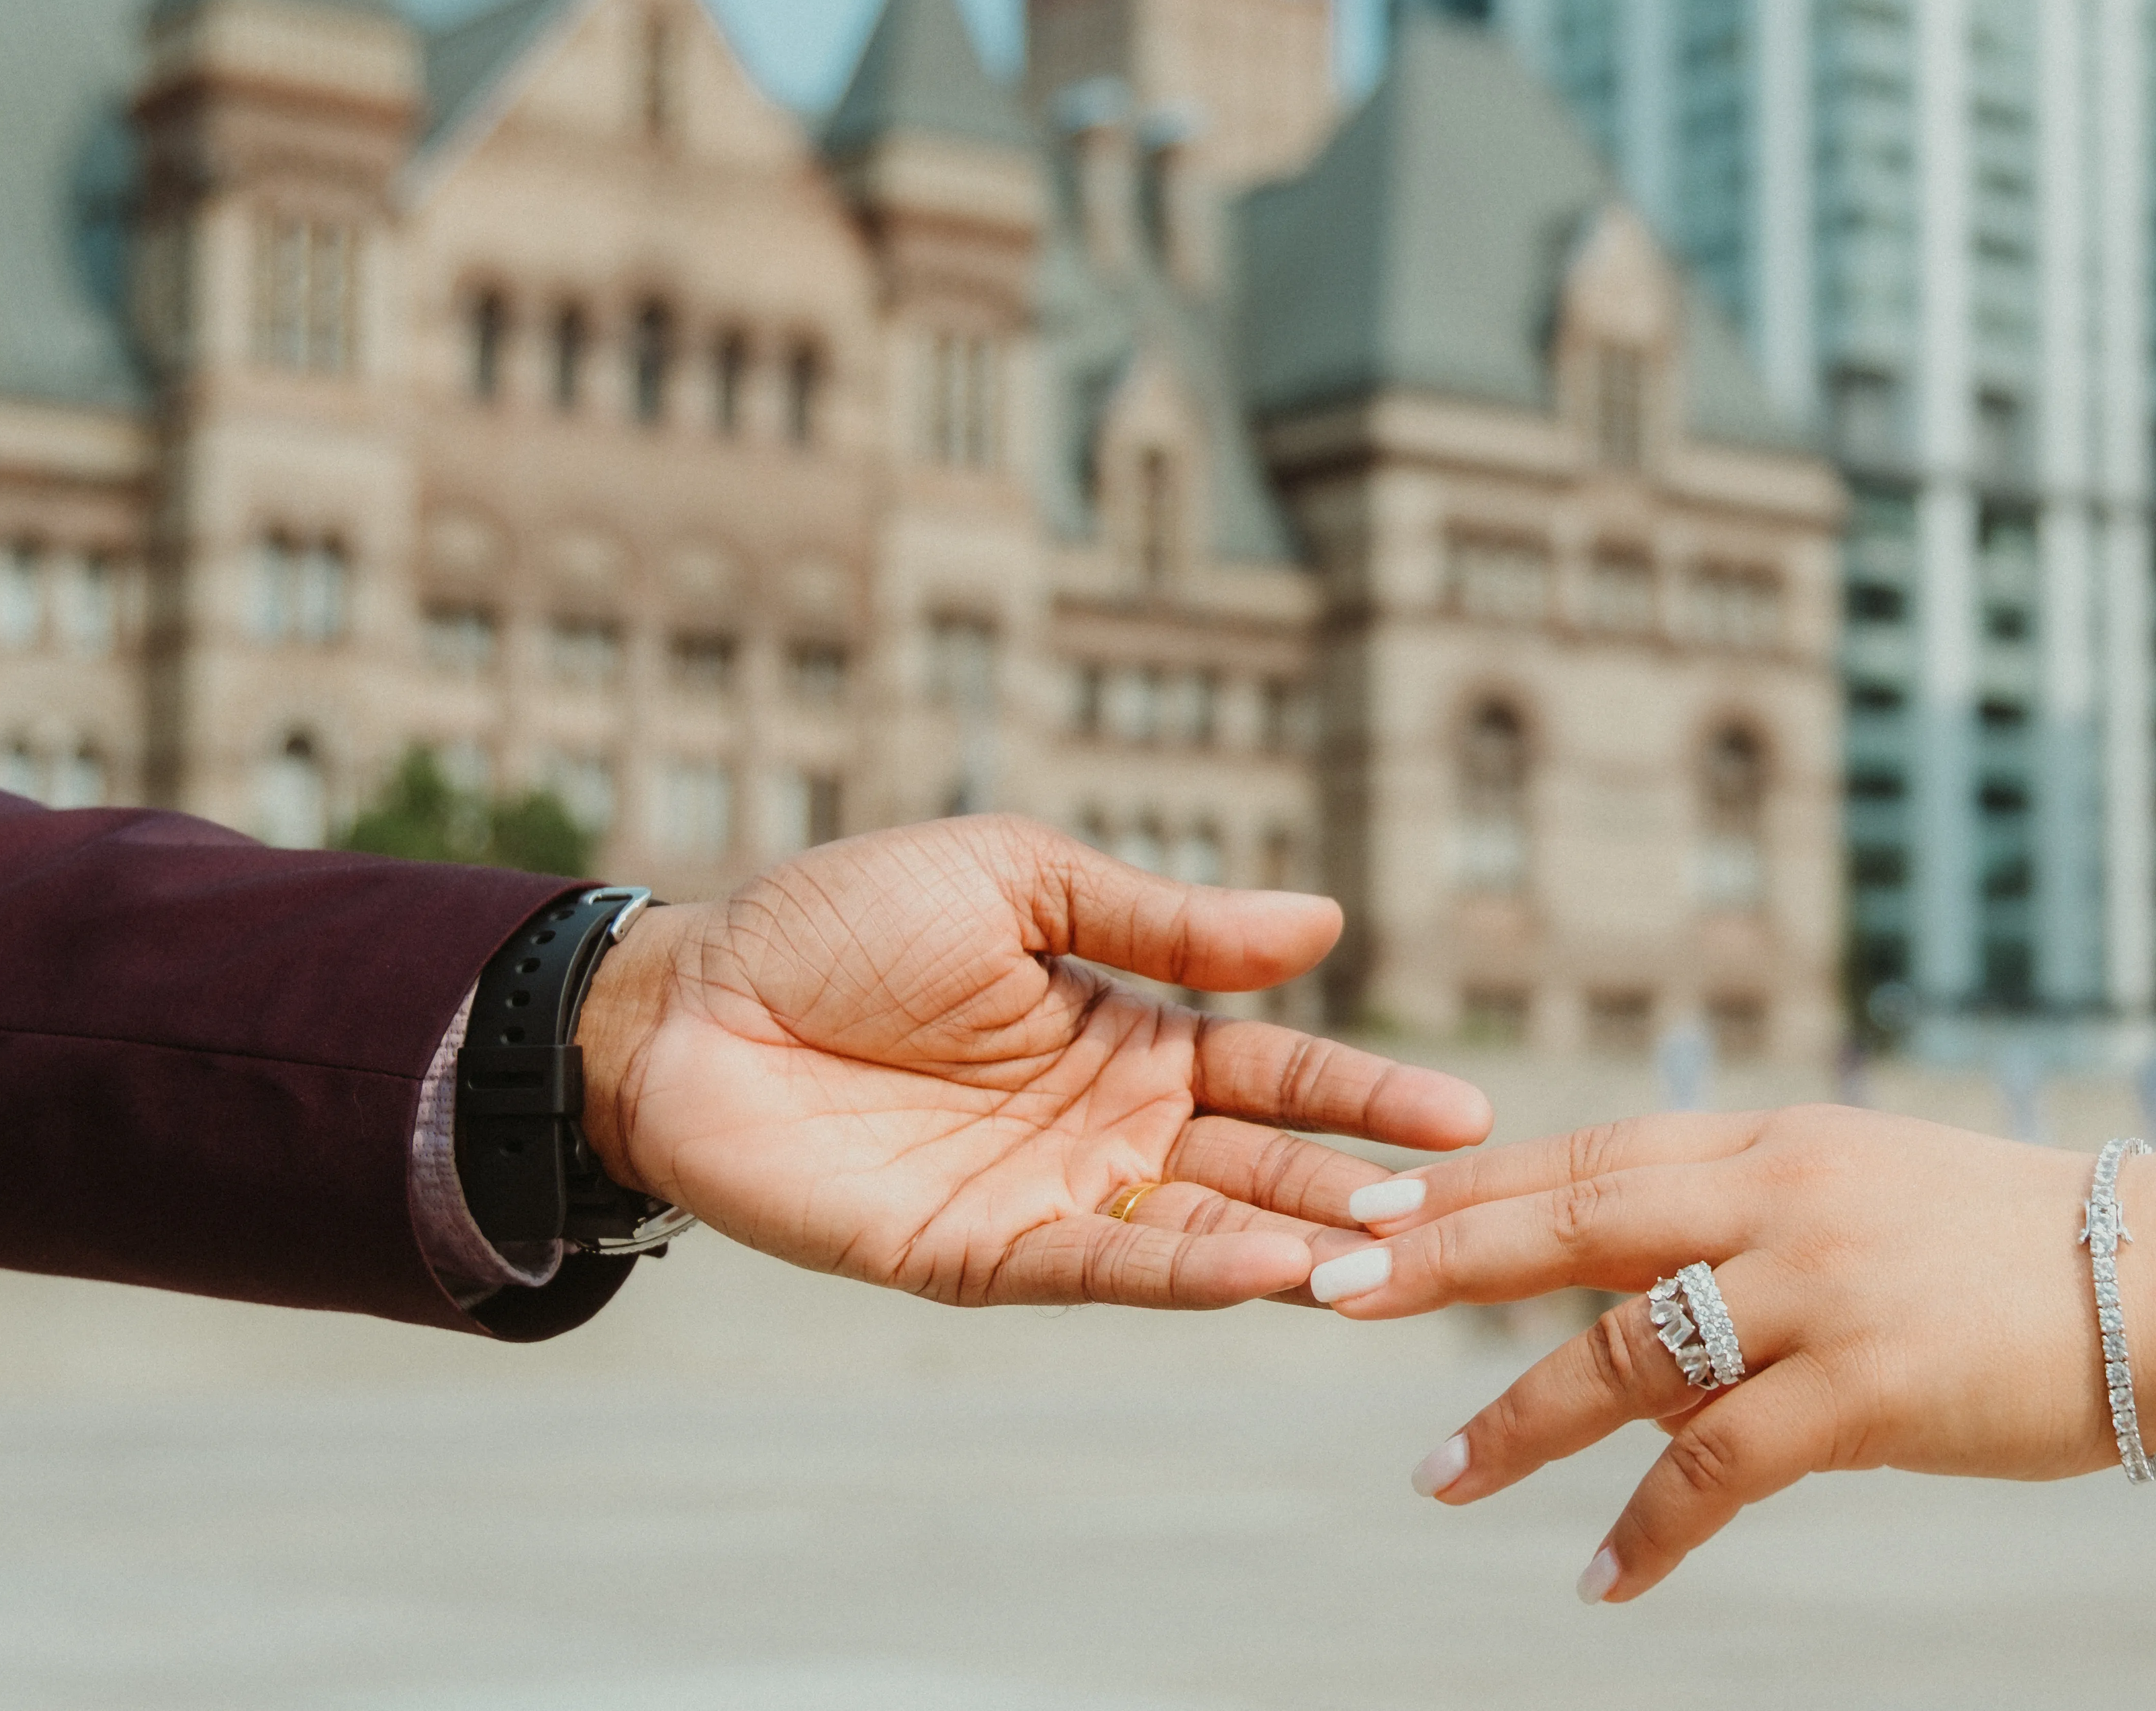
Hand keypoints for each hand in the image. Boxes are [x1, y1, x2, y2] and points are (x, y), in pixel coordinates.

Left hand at [571, 815, 1491, 1307]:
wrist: (690, 1000)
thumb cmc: (844, 919)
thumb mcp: (1022, 882)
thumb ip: (1166, 921)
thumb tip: (1321, 921)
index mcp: (1130, 1032)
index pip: (1279, 1068)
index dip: (1367, 1092)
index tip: (1465, 1114)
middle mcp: (1109, 1127)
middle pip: (1261, 1163)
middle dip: (1357, 1189)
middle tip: (1452, 1210)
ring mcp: (1051, 1196)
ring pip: (1200, 1230)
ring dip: (1294, 1245)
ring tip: (1385, 1257)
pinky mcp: (980, 1255)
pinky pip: (1099, 1269)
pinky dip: (1182, 1273)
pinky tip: (1261, 1271)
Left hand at [1313, 1107, 2155, 1601]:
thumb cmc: (2018, 1246)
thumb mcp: (1866, 1201)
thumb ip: (1750, 1248)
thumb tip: (1642, 1338)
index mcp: (1776, 1144)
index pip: (1591, 1154)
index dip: (1476, 1182)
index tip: (1375, 1204)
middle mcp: (1779, 1197)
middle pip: (1570, 1219)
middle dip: (1441, 1257)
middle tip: (1327, 1287)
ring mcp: (1819, 1289)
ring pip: (1622, 1349)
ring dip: (1517, 1419)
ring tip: (1437, 1477)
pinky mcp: (1864, 1388)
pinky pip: (1720, 1467)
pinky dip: (1651, 1529)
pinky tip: (1604, 1582)